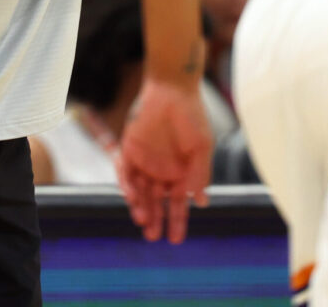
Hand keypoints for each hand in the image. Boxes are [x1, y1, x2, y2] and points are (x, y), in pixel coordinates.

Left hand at [116, 78, 213, 243]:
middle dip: (156, 221)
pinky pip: (125, 174)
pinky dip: (128, 187)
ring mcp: (145, 162)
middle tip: (155, 237)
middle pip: (156, 203)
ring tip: (144, 221)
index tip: (177, 239)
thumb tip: (200, 202)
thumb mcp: (201, 146)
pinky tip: (133, 197)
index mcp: (181, 173)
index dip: (177, 222)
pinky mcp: (129, 150)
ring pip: (140, 193)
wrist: (171, 89)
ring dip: (141, 208)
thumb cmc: (191, 116)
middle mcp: (162, 171)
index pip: (177, 204)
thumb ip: (200, 173)